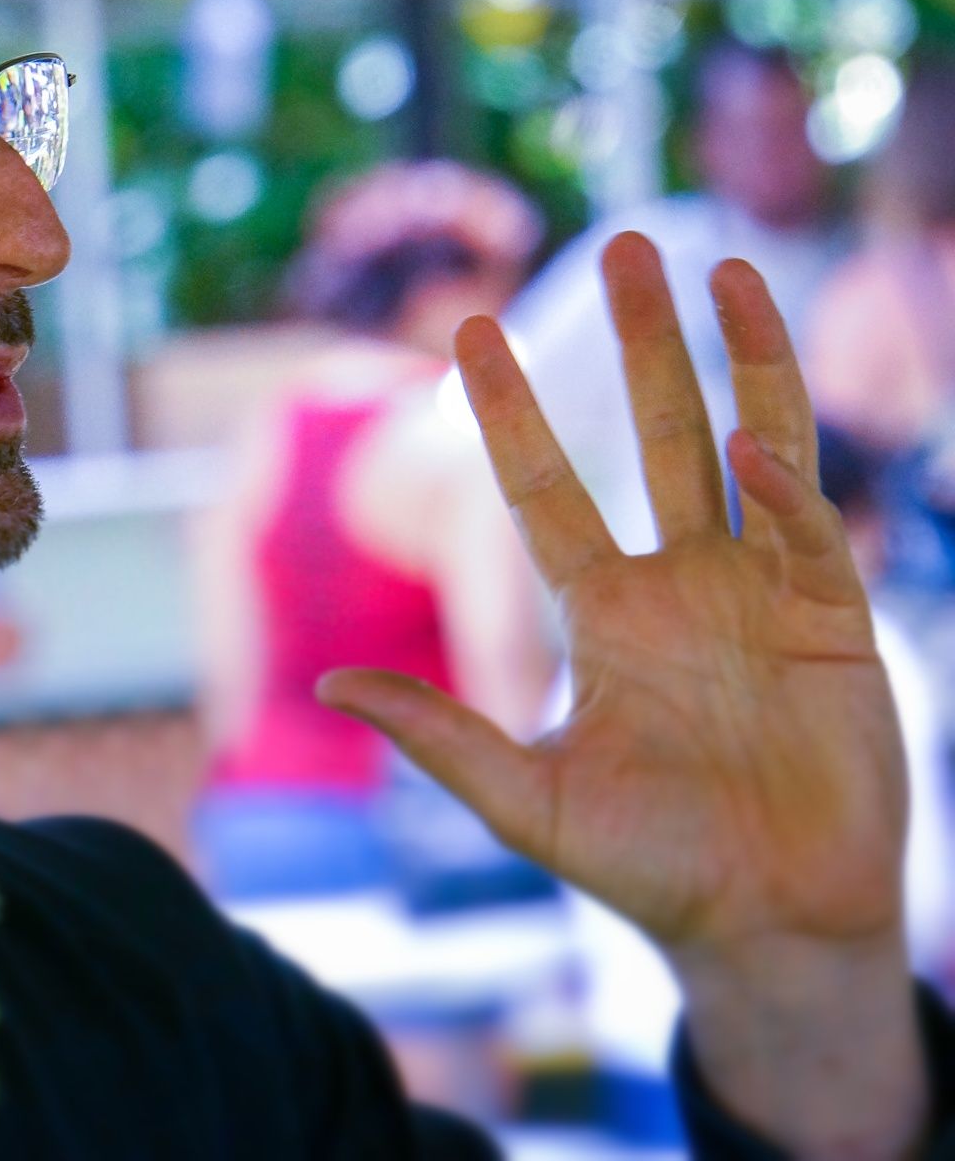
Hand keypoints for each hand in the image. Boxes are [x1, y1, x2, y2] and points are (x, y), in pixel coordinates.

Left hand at [319, 233, 923, 1152]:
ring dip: (742, 359)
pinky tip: (752, 444)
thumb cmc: (647, 866)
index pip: (547, 487)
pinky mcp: (835, 618)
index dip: (512, 410)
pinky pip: (807, 529)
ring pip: (753, 445)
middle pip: (657, 435)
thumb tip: (333, 681)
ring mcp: (761, 590)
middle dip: (643, 343)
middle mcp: (680, 582)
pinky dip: (785, 486)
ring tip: (724, 265)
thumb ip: (440, 734)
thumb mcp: (527, 797)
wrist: (765, 925)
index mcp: (603, 613)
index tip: (470, 330)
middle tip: (624, 244)